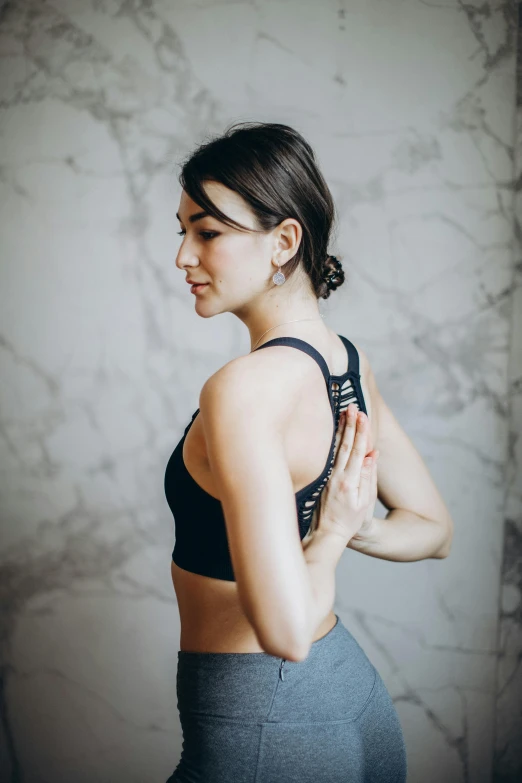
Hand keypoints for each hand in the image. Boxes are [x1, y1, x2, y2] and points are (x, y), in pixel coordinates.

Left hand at [314, 404, 378, 543]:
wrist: (326, 534)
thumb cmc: (348, 522)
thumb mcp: (363, 503)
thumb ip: (368, 477)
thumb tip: (371, 454)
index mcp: (349, 481)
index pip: (357, 451)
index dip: (361, 432)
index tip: (363, 415)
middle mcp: (337, 476)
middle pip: (345, 445)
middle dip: (350, 424)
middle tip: (352, 406)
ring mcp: (329, 476)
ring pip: (336, 448)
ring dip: (341, 429)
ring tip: (344, 412)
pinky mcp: (324, 478)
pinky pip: (331, 455)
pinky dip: (335, 441)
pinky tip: (336, 431)